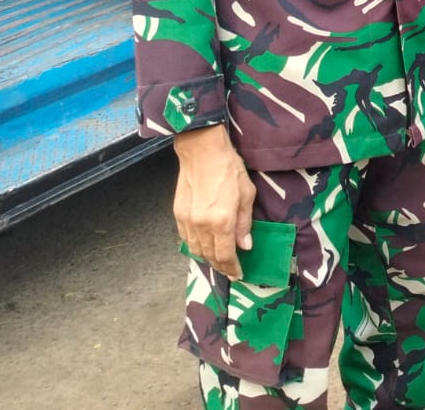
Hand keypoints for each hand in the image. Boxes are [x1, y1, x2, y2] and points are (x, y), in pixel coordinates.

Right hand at [172, 125, 256, 278]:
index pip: (225, 255)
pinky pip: (186, 239)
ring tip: (218, 261)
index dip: (232, 267)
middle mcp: (202, 225)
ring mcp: (187, 221)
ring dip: (207, 258)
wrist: (202, 151)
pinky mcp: (178, 214)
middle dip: (220, 266)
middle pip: (209, 256)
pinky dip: (195, 246)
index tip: (238, 274)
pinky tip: (203, 245)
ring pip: (195, 249)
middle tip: (229, 270)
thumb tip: (245, 245)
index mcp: (221, 221)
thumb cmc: (229, 168)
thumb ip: (244, 223)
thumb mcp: (247, 194)